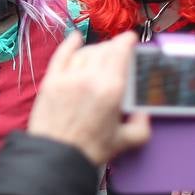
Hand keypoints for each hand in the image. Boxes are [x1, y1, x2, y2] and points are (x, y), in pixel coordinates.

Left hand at [27, 32, 150, 165]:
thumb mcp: (125, 141)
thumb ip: (141, 126)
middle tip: (118, 52)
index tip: (131, 39)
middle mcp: (90, 77)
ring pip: (84, 52)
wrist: (56, 156)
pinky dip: (69, 44)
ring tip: (100, 54)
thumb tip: (143, 114)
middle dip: (113, 47)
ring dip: (95, 49)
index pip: (120, 52)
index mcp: (111, 88)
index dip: (127, 41)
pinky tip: (75, 38)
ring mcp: (68, 77)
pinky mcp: (51, 82)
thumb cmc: (90, 149)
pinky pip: (61, 55)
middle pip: (103, 50)